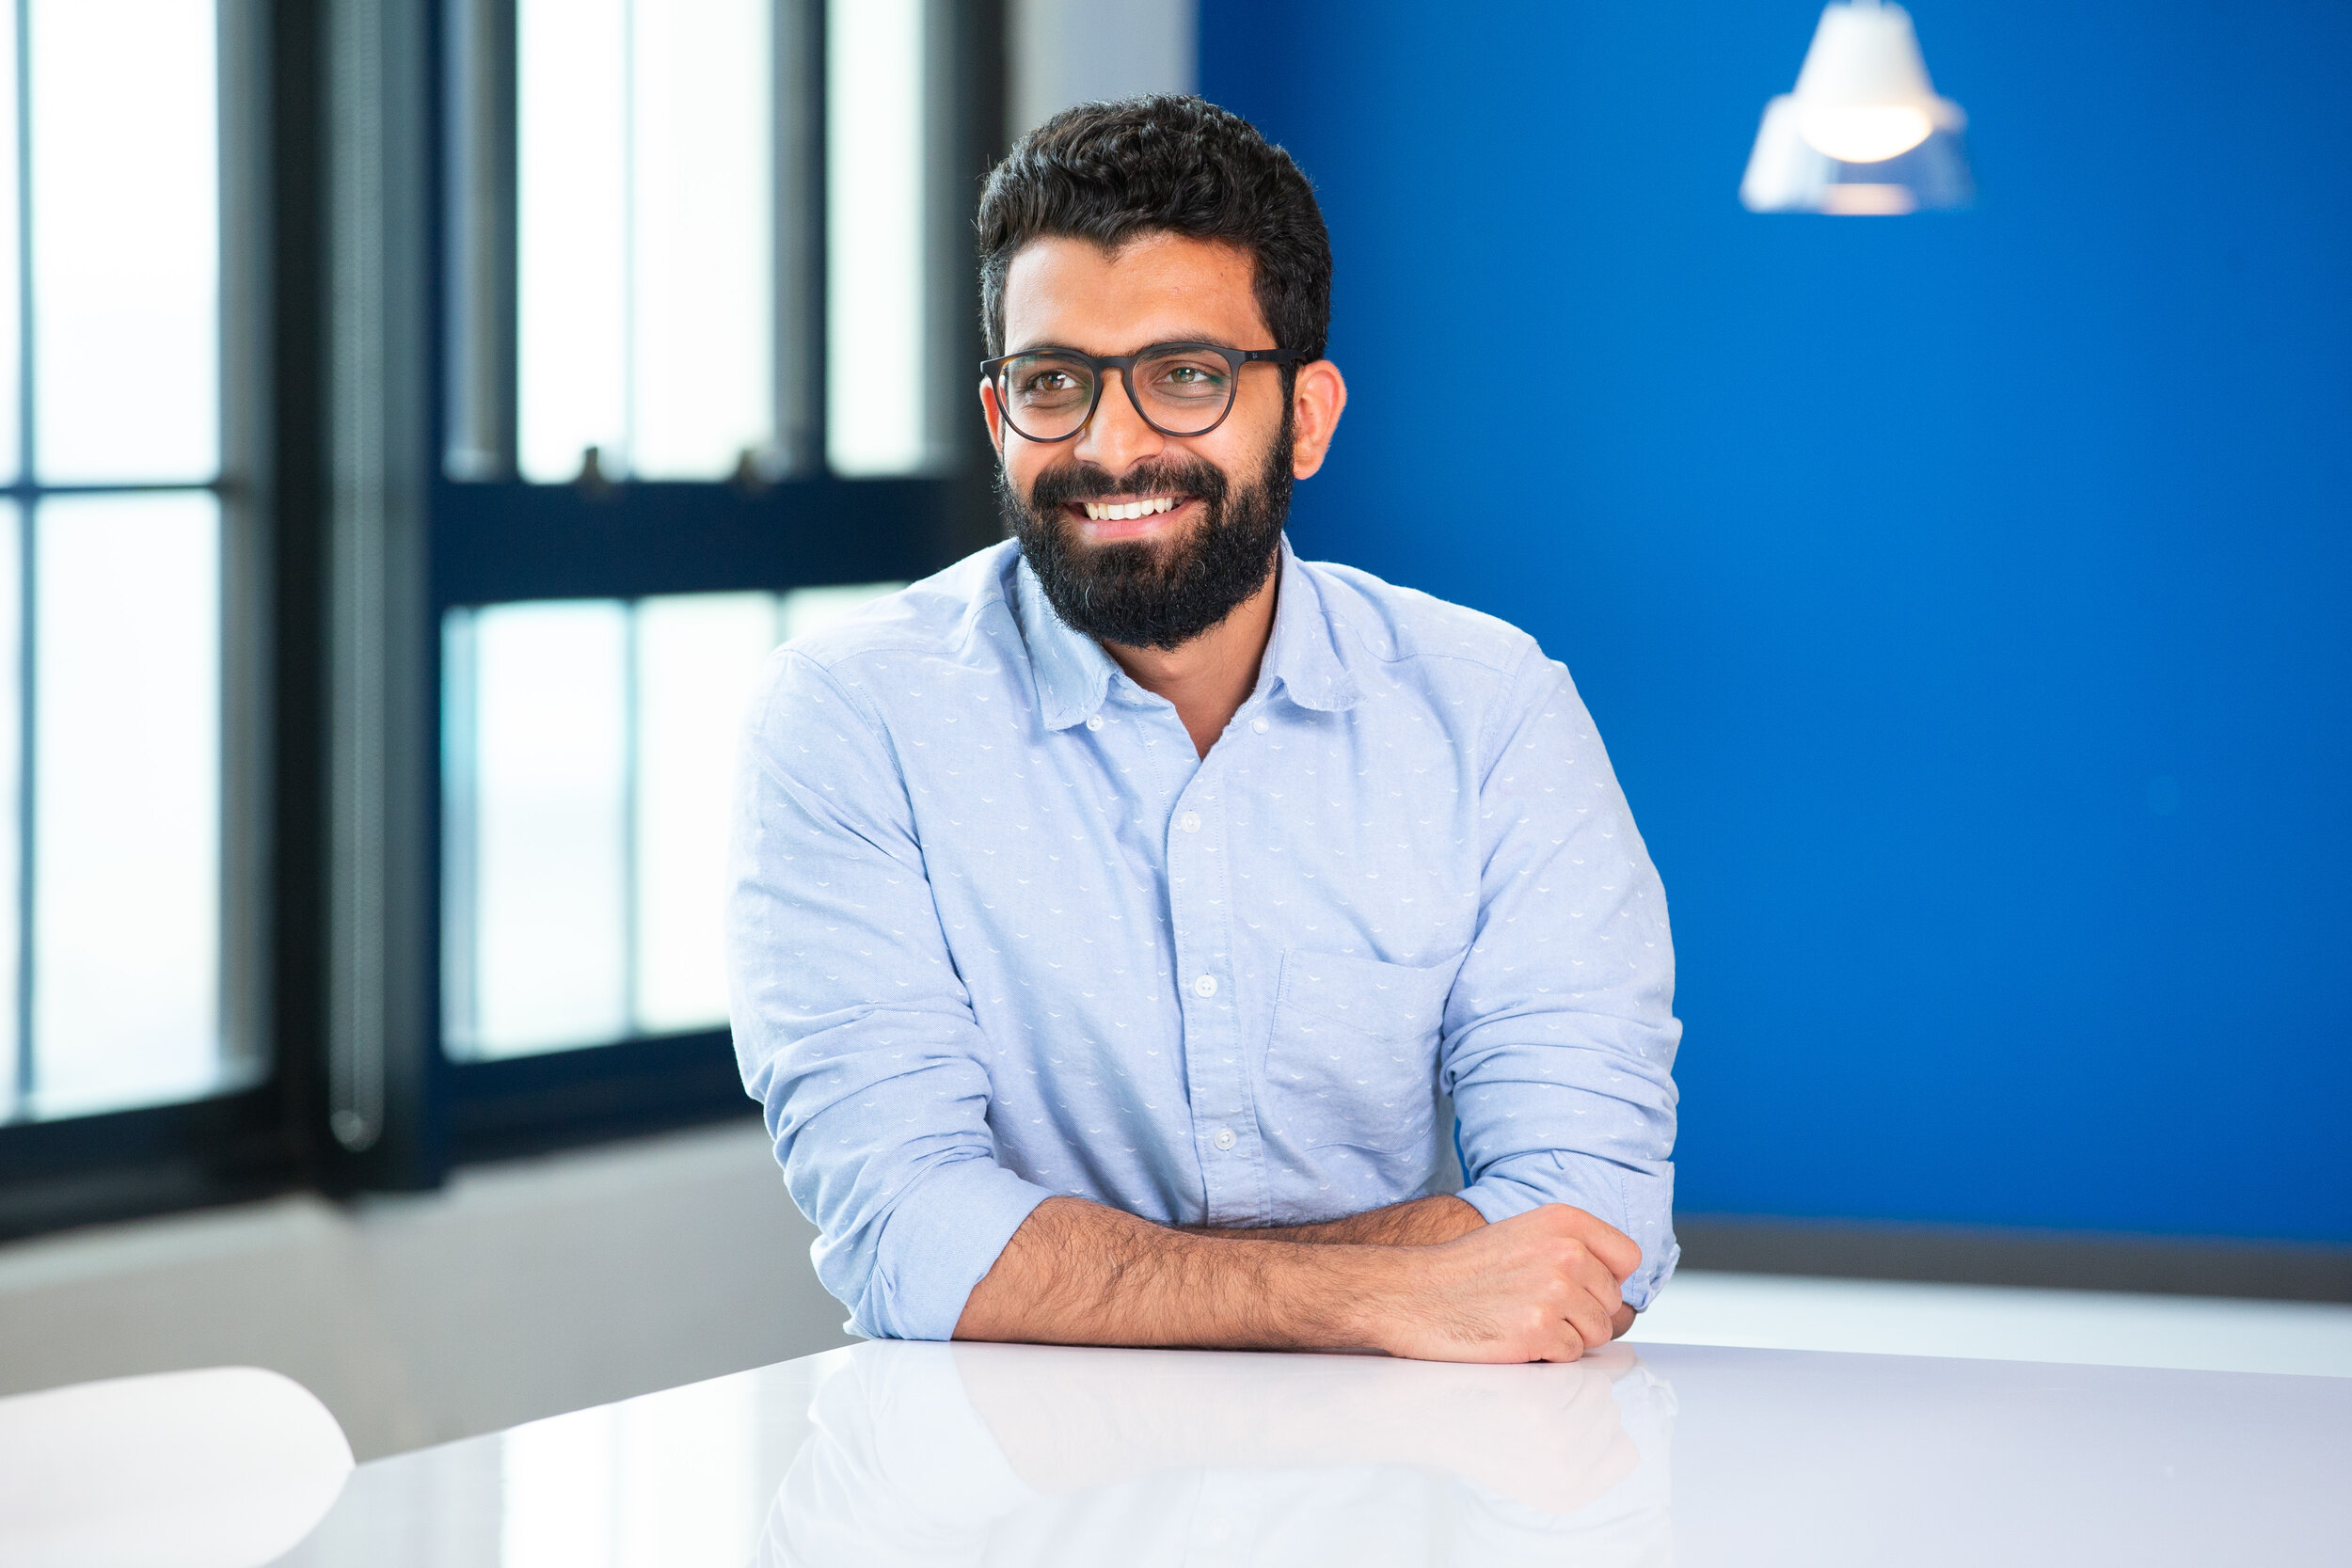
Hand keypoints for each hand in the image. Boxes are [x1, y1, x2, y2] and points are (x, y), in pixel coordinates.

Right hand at [1366, 1204, 1640, 1362]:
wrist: (1413, 1294)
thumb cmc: (1466, 1270)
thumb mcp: (1525, 1234)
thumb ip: (1574, 1249)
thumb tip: (1618, 1288)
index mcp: (1564, 1221)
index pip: (1627, 1258)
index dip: (1605, 1279)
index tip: (1579, 1286)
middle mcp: (1565, 1252)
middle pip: (1612, 1302)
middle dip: (1581, 1313)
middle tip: (1535, 1307)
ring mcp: (1553, 1292)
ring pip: (1596, 1333)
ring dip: (1565, 1336)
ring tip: (1523, 1320)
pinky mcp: (1539, 1331)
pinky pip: (1571, 1355)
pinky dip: (1546, 1356)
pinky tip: (1514, 1337)